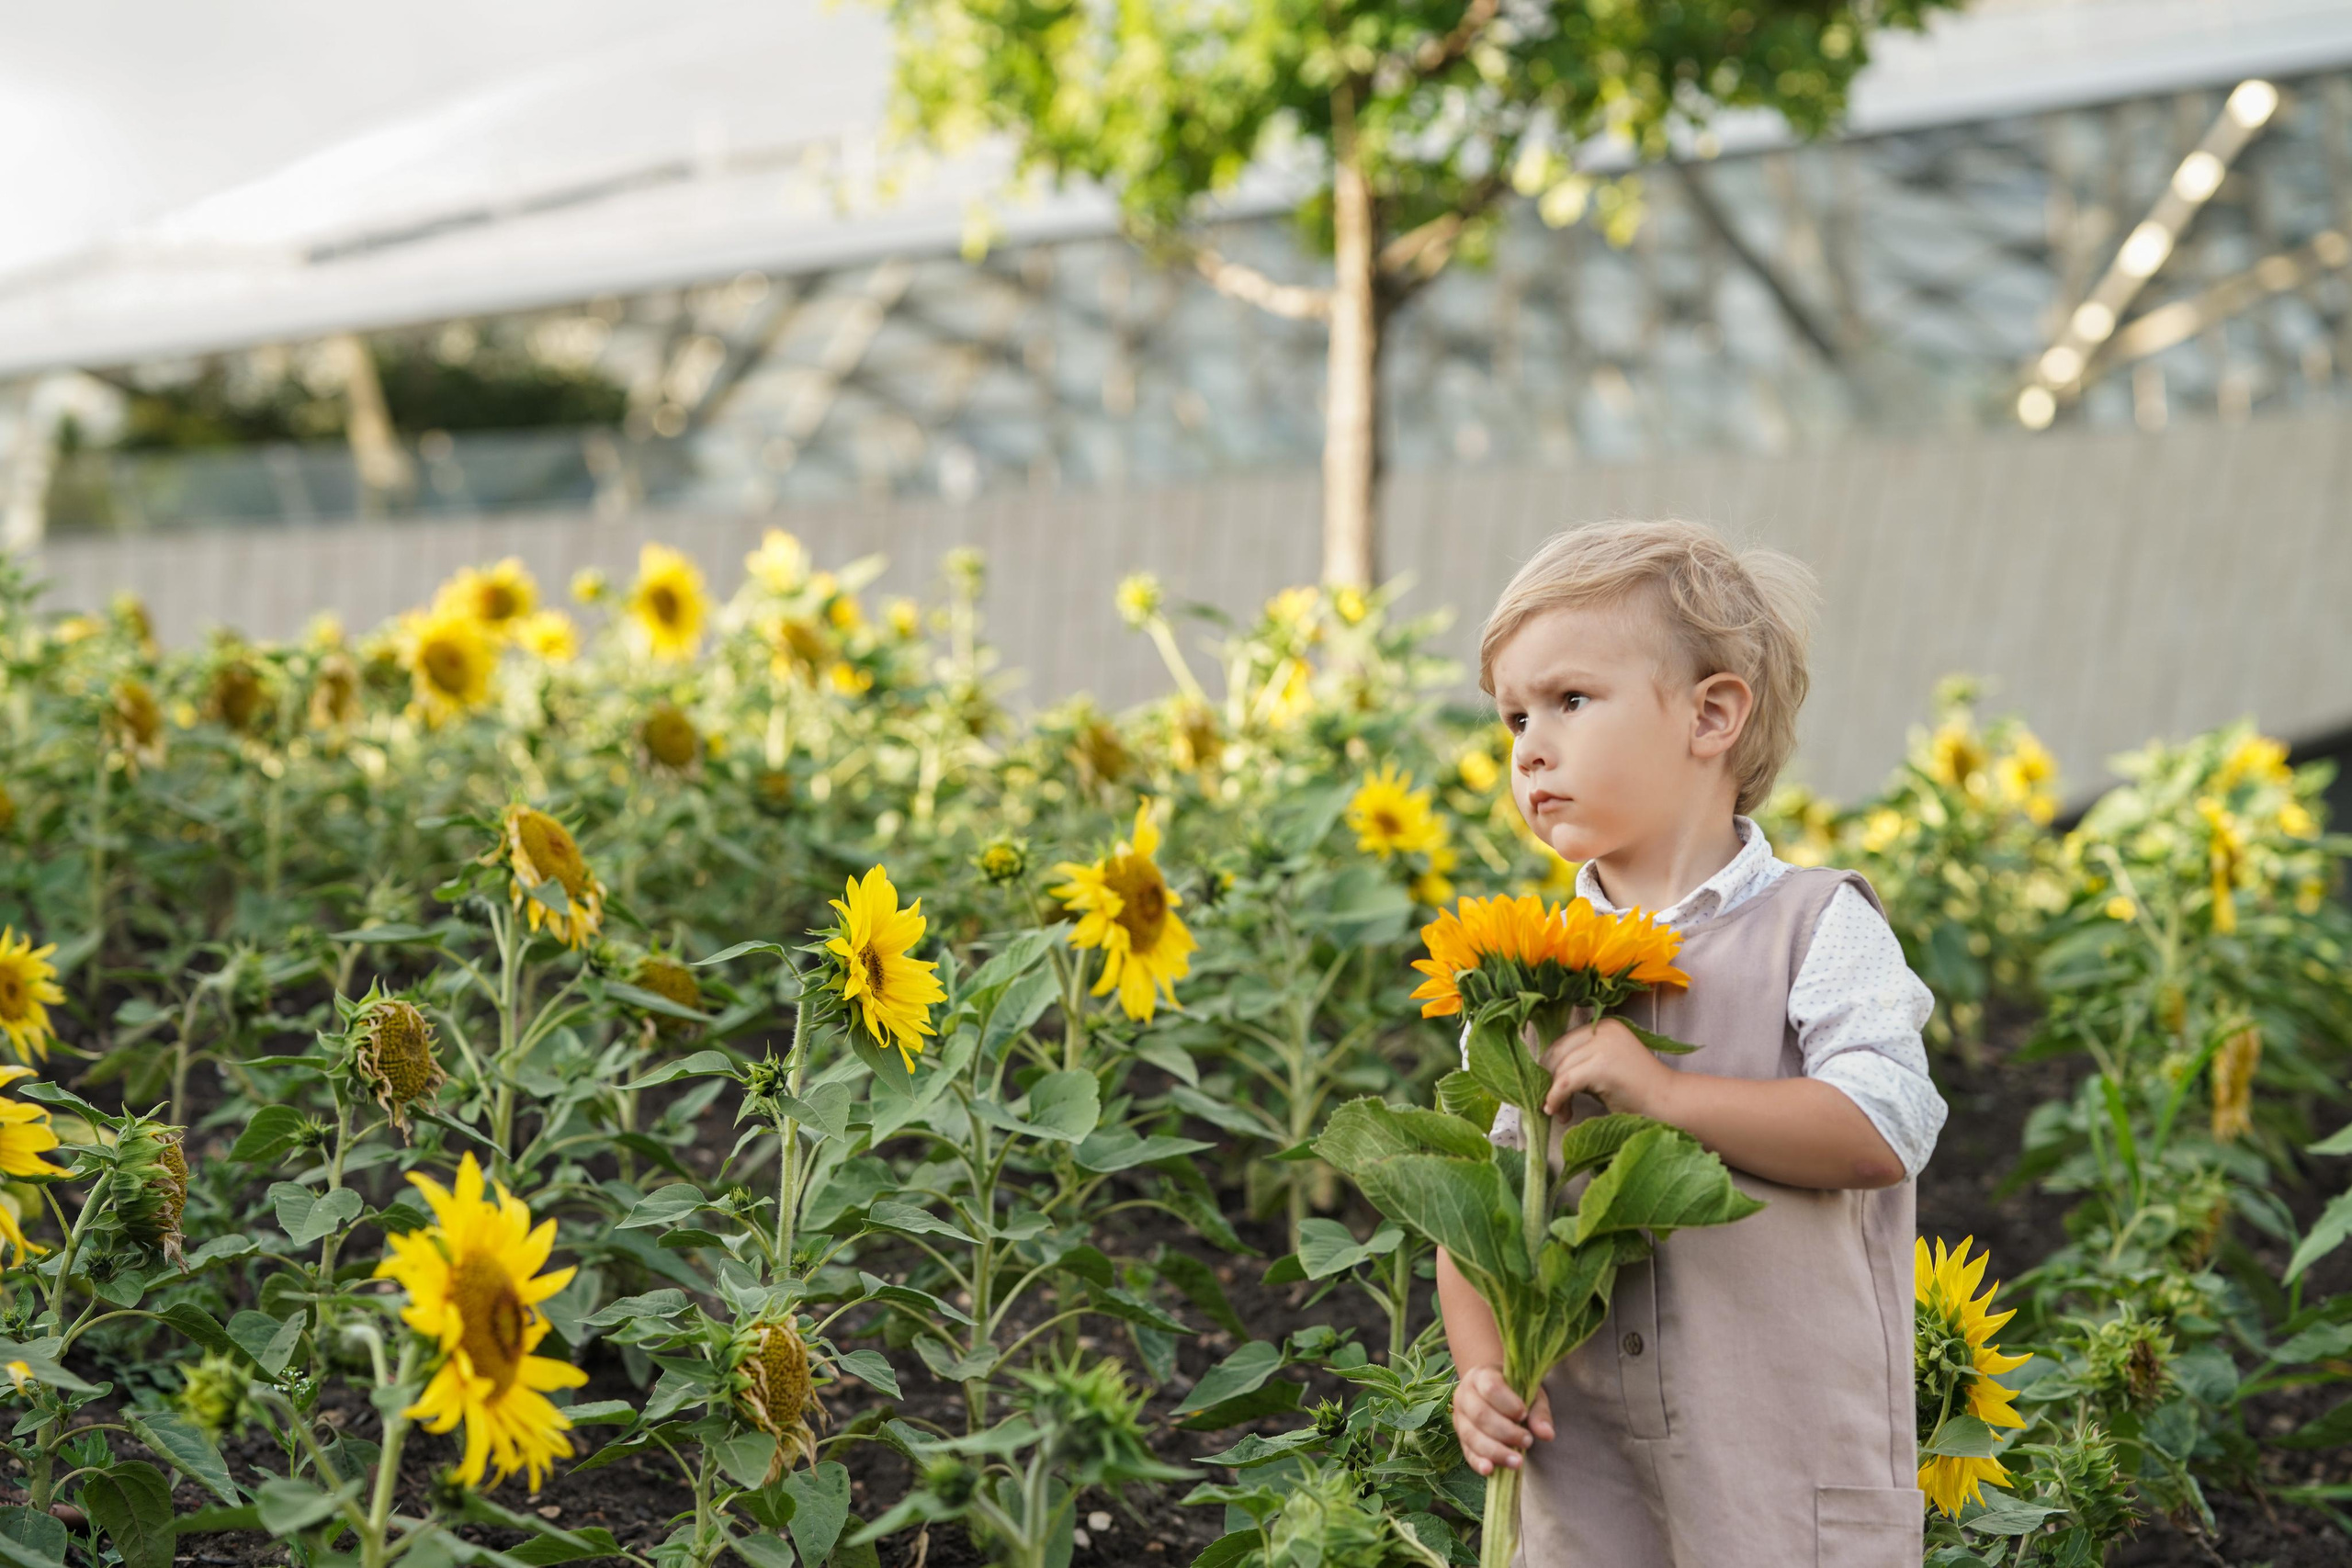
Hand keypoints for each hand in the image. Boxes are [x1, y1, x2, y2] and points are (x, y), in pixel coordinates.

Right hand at [1453, 1363, 1553, 1474]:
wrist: (1491, 1391)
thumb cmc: (1514, 1391)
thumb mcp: (1530, 1394)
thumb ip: (1539, 1412)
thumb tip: (1547, 1435)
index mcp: (1481, 1376)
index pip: (1491, 1387)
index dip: (1508, 1403)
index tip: (1524, 1415)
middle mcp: (1465, 1396)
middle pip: (1480, 1415)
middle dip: (1505, 1432)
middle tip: (1528, 1441)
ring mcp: (1460, 1419)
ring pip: (1472, 1436)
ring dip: (1495, 1451)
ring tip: (1517, 1462)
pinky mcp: (1461, 1439)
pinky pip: (1467, 1452)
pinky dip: (1478, 1463)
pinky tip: (1490, 1471)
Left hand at [1541, 1017, 1673, 1119]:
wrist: (1670, 1103)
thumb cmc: (1639, 1092)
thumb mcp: (1606, 1067)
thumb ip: (1582, 1063)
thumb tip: (1545, 1076)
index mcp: (1603, 1026)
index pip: (1563, 1044)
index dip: (1550, 1068)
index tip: (1548, 1090)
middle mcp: (1602, 1029)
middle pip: (1557, 1054)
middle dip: (1549, 1081)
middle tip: (1552, 1106)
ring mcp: (1602, 1045)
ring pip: (1560, 1069)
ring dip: (1553, 1094)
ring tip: (1561, 1113)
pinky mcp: (1601, 1065)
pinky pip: (1565, 1082)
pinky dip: (1556, 1098)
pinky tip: (1557, 1112)